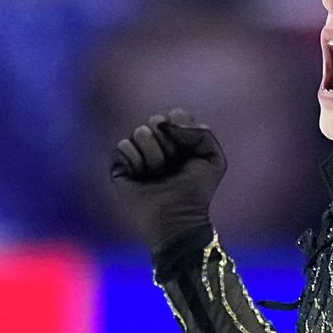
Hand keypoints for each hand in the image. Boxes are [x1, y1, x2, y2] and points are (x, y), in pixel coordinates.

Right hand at [110, 109, 226, 252]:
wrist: (177, 218)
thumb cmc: (196, 190)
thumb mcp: (213, 158)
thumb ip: (201, 131)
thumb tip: (169, 120)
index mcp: (176, 138)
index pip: (174, 115)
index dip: (182, 132)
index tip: (188, 153)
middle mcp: (155, 142)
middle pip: (156, 120)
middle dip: (169, 145)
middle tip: (173, 166)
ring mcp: (137, 153)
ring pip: (140, 132)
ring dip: (154, 157)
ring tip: (158, 175)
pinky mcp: (119, 165)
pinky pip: (123, 146)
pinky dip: (136, 162)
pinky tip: (142, 177)